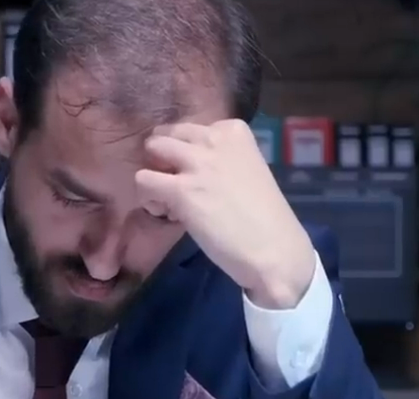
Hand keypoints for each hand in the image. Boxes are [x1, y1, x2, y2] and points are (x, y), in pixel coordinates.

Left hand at [135, 119, 315, 308]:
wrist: (274, 249)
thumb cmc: (264, 217)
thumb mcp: (247, 171)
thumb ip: (220, 162)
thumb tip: (189, 171)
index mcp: (234, 131)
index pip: (192, 129)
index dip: (188, 153)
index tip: (200, 178)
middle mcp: (214, 138)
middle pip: (168, 134)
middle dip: (164, 158)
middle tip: (175, 186)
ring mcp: (197, 162)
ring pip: (153, 148)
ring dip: (154, 174)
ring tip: (168, 201)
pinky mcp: (181, 190)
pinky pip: (143, 180)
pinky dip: (149, 198)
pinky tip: (168, 215)